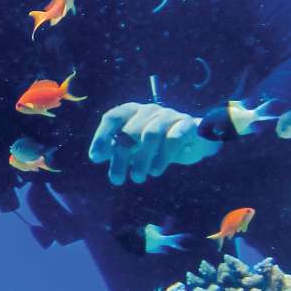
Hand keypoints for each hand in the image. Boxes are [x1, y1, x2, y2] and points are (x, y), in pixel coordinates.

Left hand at [86, 102, 219, 185]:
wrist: (193, 141)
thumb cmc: (156, 145)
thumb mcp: (134, 146)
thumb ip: (117, 148)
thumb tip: (96, 156)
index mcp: (133, 111)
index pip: (113, 117)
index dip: (102, 136)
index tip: (96, 158)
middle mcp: (149, 110)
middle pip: (130, 130)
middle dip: (120, 157)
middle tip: (117, 179)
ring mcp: (169, 116)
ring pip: (151, 134)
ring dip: (141, 159)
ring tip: (137, 178)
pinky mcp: (187, 125)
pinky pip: (173, 139)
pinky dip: (163, 157)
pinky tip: (156, 171)